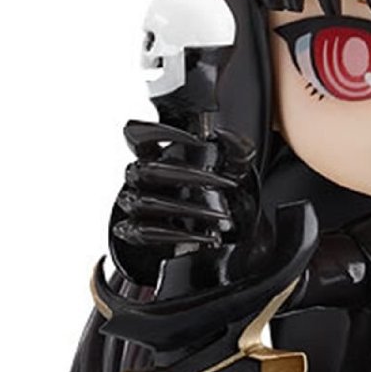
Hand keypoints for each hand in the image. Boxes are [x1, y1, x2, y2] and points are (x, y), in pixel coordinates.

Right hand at [109, 118, 263, 288]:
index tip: (196, 138)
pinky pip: (146, 233)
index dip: (159, 133)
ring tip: (222, 218)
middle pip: (147, 171)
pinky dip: (177, 235)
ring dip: (188, 210)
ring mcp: (135, 205)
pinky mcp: (136, 233)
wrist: (220, 233)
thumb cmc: (220, 193)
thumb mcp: (234, 170)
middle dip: (188, 176)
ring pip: (145, 203)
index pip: (141, 138)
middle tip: (225, 183)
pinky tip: (205, 238)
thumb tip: (226, 136)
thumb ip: (235, 151)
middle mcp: (141, 178)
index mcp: (157, 155)